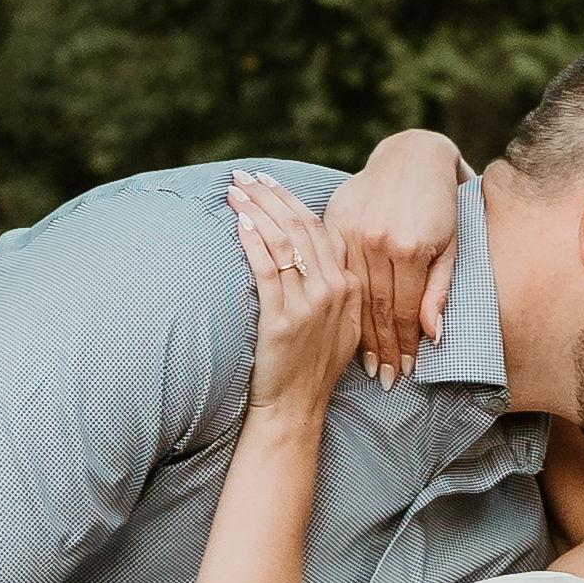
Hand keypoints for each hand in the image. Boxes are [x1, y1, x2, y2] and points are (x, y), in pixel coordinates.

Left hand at [223, 169, 364, 416]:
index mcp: (349, 287)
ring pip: (284, 244)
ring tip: (234, 192)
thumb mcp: (338, 323)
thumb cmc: (310, 366)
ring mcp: (310, 305)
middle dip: (269, 197)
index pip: (320, 230)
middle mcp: (334, 291)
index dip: (292, 201)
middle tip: (244, 176)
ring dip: (256, 212)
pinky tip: (240, 224)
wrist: (298, 407)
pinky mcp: (283, 320)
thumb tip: (315, 252)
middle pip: (300, 229)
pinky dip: (253, 243)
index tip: (269, 181)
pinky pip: (267, 271)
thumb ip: (334, 288)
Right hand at [326, 129, 464, 384]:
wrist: (411, 157)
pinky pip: (336, 271)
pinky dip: (340, 299)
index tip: (405, 371)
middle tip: (385, 379)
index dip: (404, 345)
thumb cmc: (440, 205)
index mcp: (411, 248)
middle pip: (376, 308)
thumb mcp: (450, 246)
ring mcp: (353, 231)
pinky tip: (341, 322)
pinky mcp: (335, 221)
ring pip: (354, 294)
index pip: (404, 310)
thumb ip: (439, 290)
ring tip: (367, 363)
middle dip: (382, 348)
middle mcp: (379, 241)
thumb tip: (433, 336)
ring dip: (360, 331)